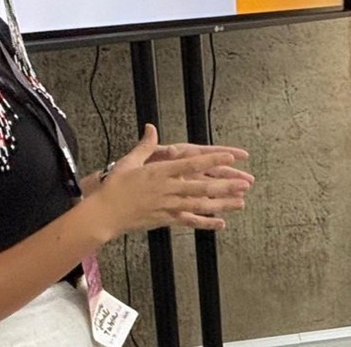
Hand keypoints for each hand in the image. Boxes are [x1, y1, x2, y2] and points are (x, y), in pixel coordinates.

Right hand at [96, 124, 251, 235]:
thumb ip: (145, 145)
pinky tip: (220, 222)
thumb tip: (151, 128)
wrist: (106, 213)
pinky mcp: (166, 219)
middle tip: (245, 182)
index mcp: (160, 172)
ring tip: (240, 202)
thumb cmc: (115, 186)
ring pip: (200, 204)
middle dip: (226, 184)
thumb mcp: (130, 161)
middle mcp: (168, 189)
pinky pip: (190, 221)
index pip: (191, 164)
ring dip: (222, 203)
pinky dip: (206, 222)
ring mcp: (168, 205)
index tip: (229, 157)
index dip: (212, 160)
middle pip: (202, 186)